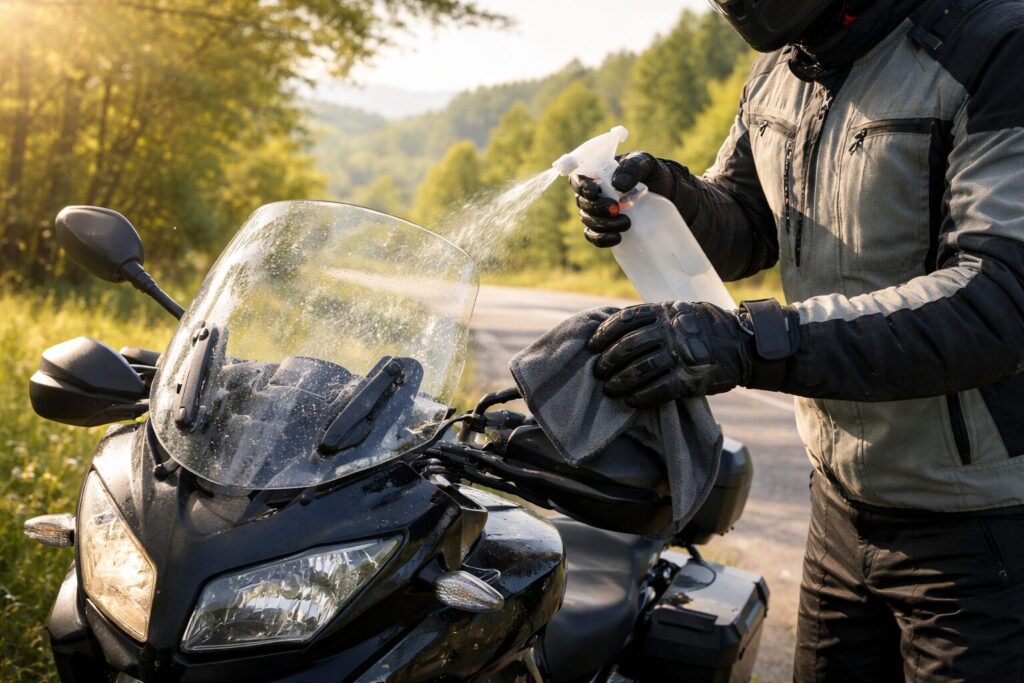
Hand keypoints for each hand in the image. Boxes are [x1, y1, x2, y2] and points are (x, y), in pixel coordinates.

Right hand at [570, 152, 684, 247]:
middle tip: (617, 209)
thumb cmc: (650, 172)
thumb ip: (632, 168)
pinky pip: (595, 237)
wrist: (664, 192)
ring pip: (589, 221)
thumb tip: (618, 185)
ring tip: (626, 224)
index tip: (593, 192)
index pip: (578, 179)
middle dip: (597, 208)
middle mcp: (593, 195)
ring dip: (603, 225)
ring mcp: (598, 213)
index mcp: (596, 175)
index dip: (581, 186)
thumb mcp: (645, 163)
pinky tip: (617, 238)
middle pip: (583, 203)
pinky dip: (602, 240)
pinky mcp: (606, 229)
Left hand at [587, 301, 754, 406]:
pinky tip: (630, 401)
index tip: (592, 345)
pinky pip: (658, 390)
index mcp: (665, 312)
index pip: (625, 320)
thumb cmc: (704, 328)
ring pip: (639, 370)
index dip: (604, 333)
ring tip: (609, 389)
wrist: (742, 344)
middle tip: (598, 372)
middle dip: (607, 361)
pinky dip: (640, 397)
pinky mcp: (690, 378)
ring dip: (619, 382)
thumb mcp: (679, 312)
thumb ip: (653, 319)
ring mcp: (681, 355)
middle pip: (627, 346)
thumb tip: (618, 331)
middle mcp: (670, 331)